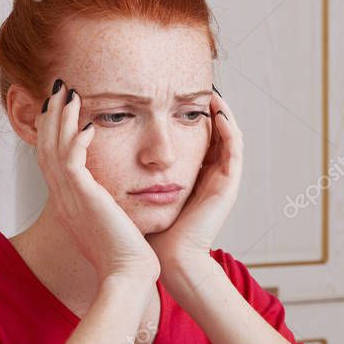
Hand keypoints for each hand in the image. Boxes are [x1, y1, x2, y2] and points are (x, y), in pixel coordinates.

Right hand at [37, 80, 159, 281]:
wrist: (127, 276)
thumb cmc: (126, 257)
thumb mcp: (112, 225)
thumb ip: (109, 208)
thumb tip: (117, 200)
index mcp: (69, 204)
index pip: (53, 160)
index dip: (54, 133)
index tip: (62, 110)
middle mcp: (64, 199)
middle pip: (46, 149)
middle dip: (52, 117)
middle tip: (58, 90)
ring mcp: (70, 199)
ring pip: (54, 149)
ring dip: (61, 119)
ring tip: (68, 93)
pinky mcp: (84, 198)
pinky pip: (71, 161)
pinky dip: (76, 140)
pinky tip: (87, 124)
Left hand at [146, 87, 242, 266]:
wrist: (169, 257)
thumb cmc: (152, 231)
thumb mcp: (143, 191)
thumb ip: (135, 171)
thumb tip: (109, 148)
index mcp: (195, 177)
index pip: (198, 137)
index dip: (192, 115)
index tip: (177, 94)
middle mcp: (212, 176)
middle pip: (217, 132)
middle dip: (210, 109)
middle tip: (198, 86)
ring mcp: (224, 180)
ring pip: (231, 136)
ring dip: (223, 112)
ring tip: (211, 92)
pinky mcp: (229, 185)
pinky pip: (235, 148)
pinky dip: (229, 128)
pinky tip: (217, 112)